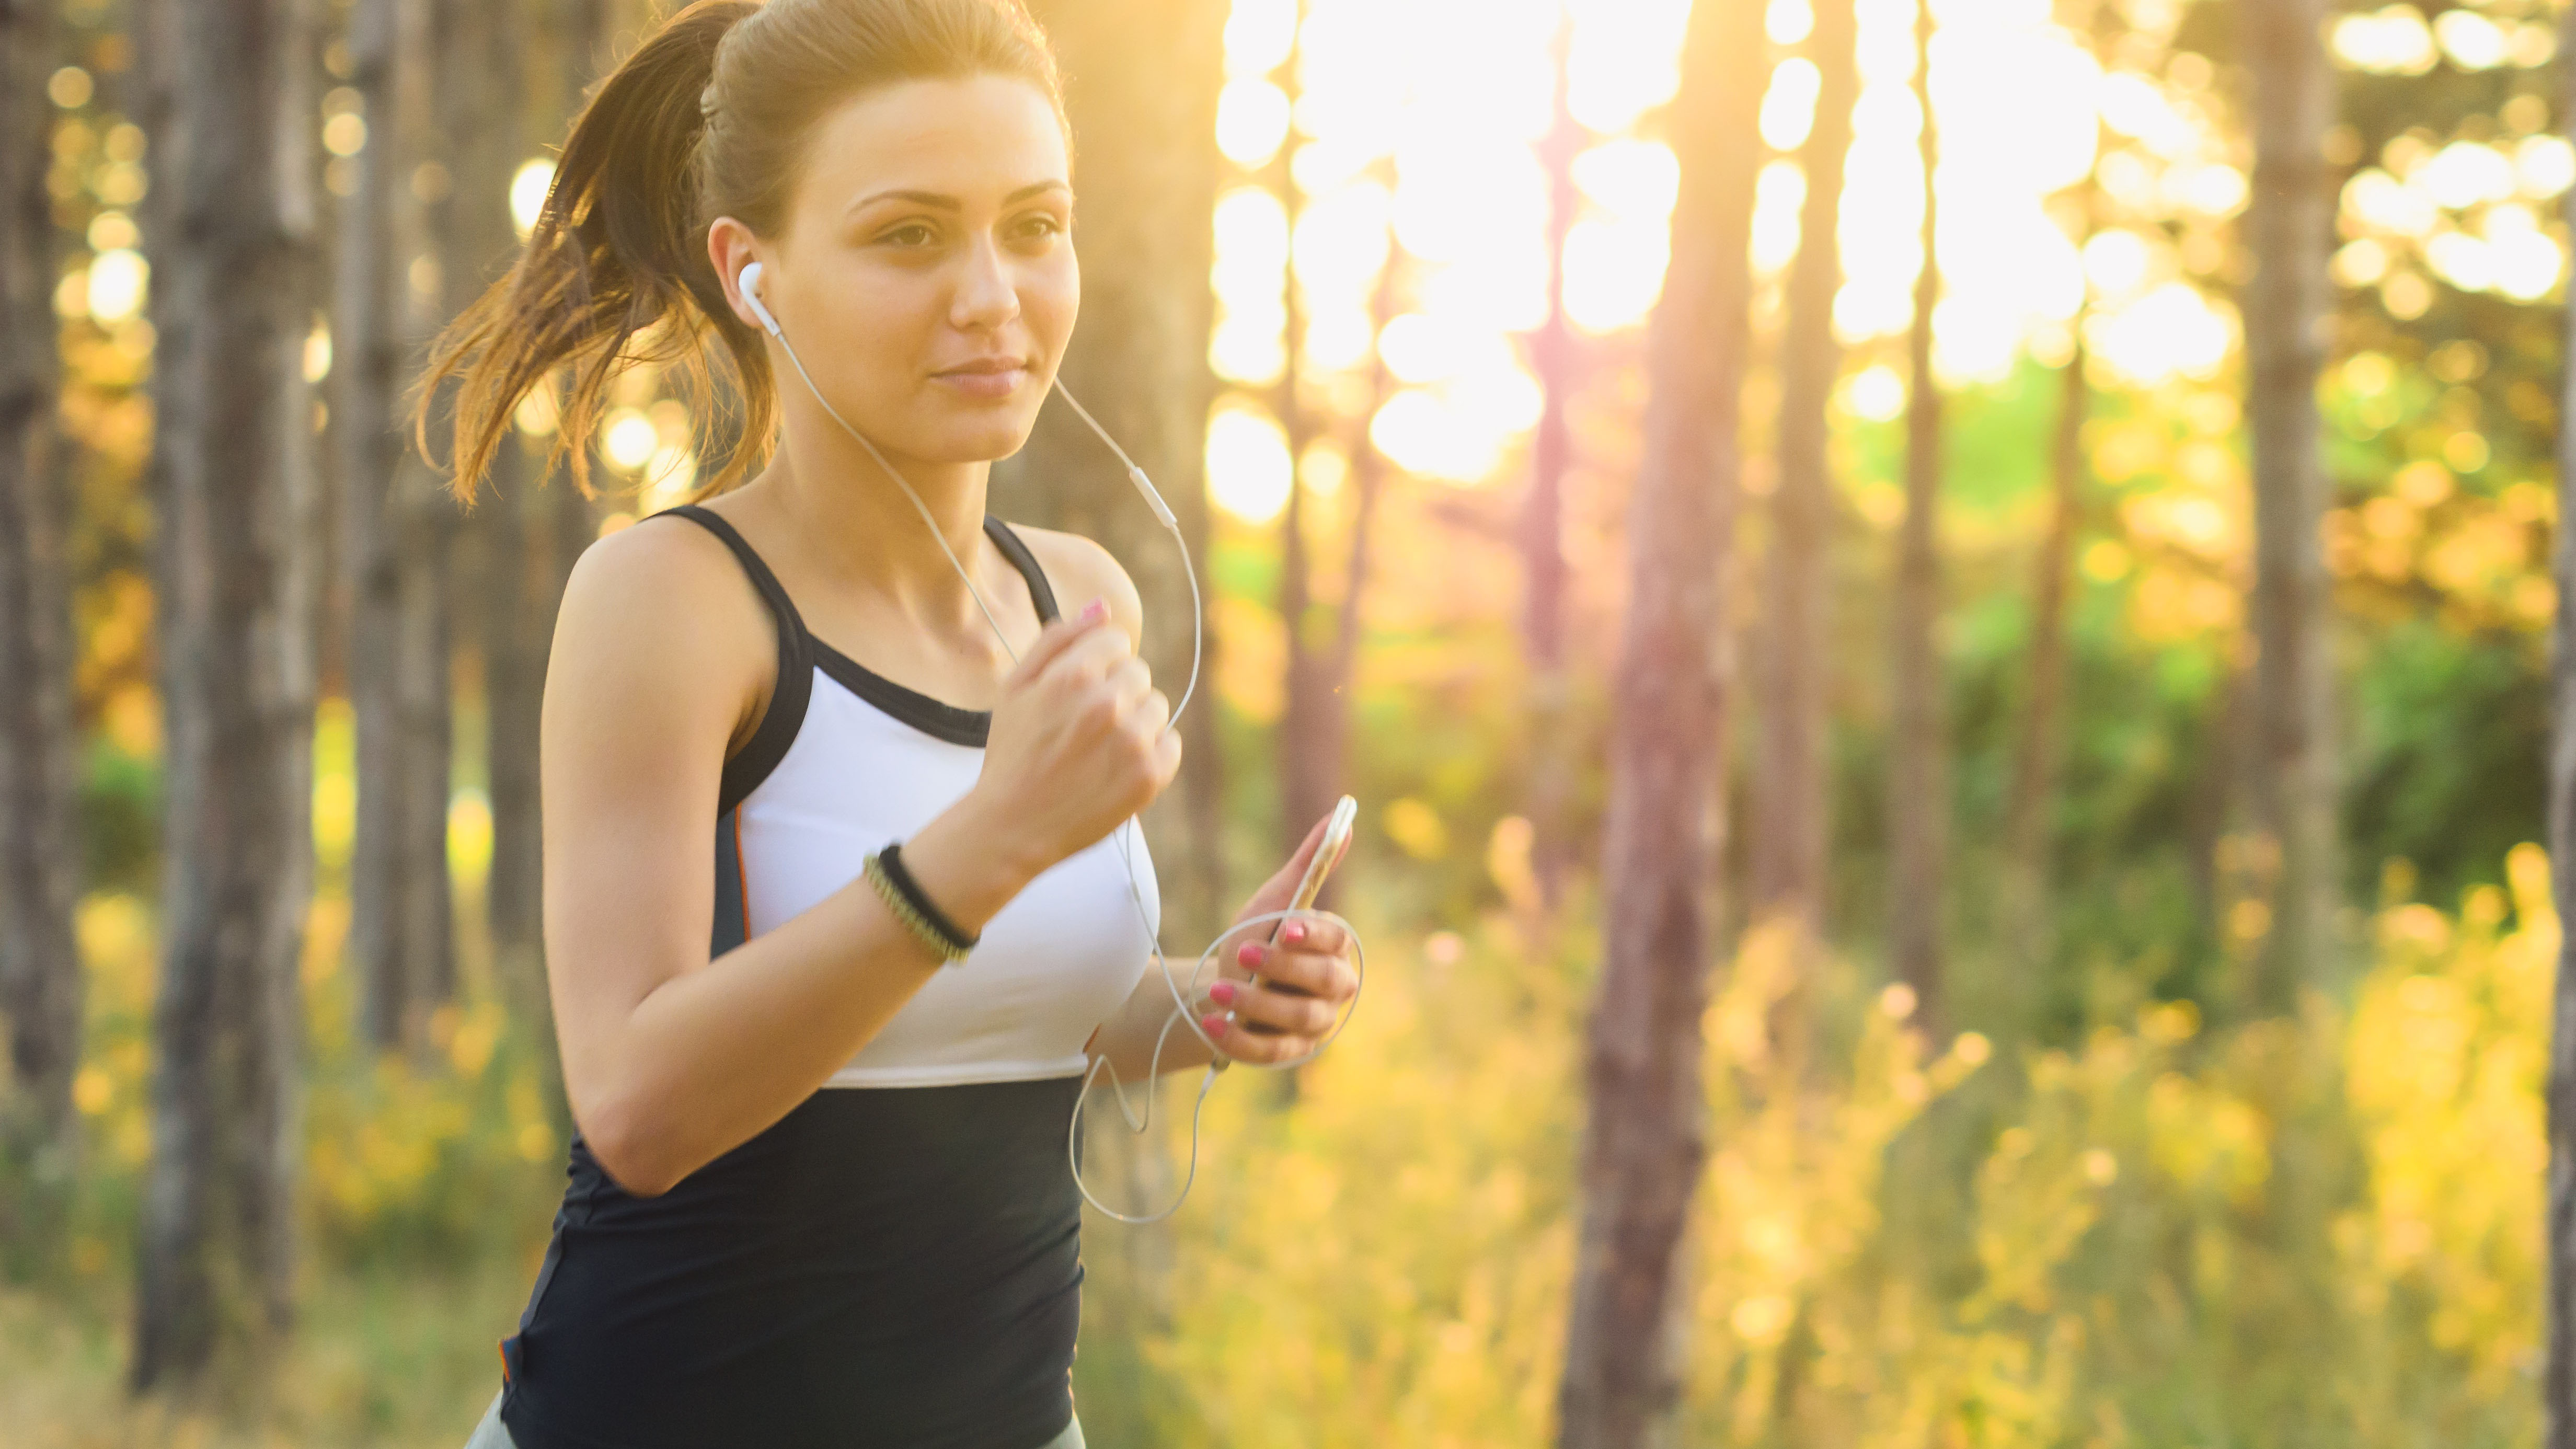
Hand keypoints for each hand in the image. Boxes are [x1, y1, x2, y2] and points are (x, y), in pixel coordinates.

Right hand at [970, 596, 1181, 871]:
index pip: (1116, 640)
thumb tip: (1102, 606)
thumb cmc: (1012, 754)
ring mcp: (1133, 742)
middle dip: (1116, 691)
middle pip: (1139, 672)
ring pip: (1157, 706)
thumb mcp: (1016, 687)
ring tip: (1098, 749)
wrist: (1012, 826)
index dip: (1095, 664)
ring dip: (1135, 721)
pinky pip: (1171, 743)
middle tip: (1084, 726)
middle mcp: (1107, 704)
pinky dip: (1151, 753)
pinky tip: (1116, 767)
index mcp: (1073, 676)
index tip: (1077, 692)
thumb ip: (1058, 639)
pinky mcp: (1150, 776)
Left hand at [1195, 812, 1358, 1064]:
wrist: (1220, 987)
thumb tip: (1344, 816)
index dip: (1315, 936)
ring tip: (1218, 990)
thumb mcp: (1274, 901)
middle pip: (1323, 982)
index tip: (1287, 928)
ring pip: (1297, 1018)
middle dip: (1283, 968)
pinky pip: (1271, 1052)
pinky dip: (1241, 1039)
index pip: (1337, 942)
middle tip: (1241, 954)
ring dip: (1257, 1004)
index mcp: (1334, 950)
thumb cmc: (1255, 939)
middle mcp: (1333, 990)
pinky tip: (1213, 1023)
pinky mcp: (1288, 1052)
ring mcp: (1314, 1025)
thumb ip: (1308, 864)